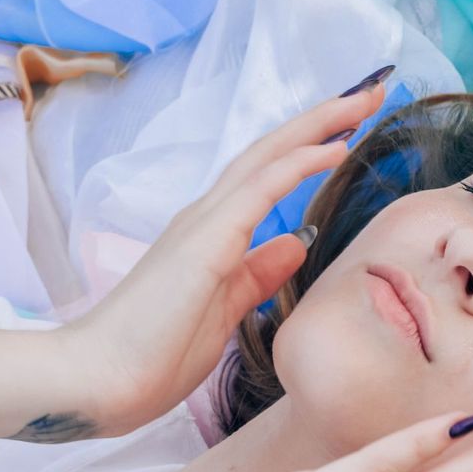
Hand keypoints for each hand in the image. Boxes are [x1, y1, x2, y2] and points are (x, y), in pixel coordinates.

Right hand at [65, 76, 387, 434]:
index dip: (311, 147)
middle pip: (272, 151)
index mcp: (210, 235)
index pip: (268, 175)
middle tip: (372, 90)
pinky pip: (259, 190)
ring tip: (365, 98)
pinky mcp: (205, 242)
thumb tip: (295, 240)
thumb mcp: (226, 312)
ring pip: (268, 156)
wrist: (100, 381)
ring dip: (320, 125)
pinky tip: (335, 148)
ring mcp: (203, 224)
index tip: (354, 128)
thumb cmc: (152, 356)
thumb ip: (258, 275)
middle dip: (324, 119)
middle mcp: (205, 217)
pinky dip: (299, 164)